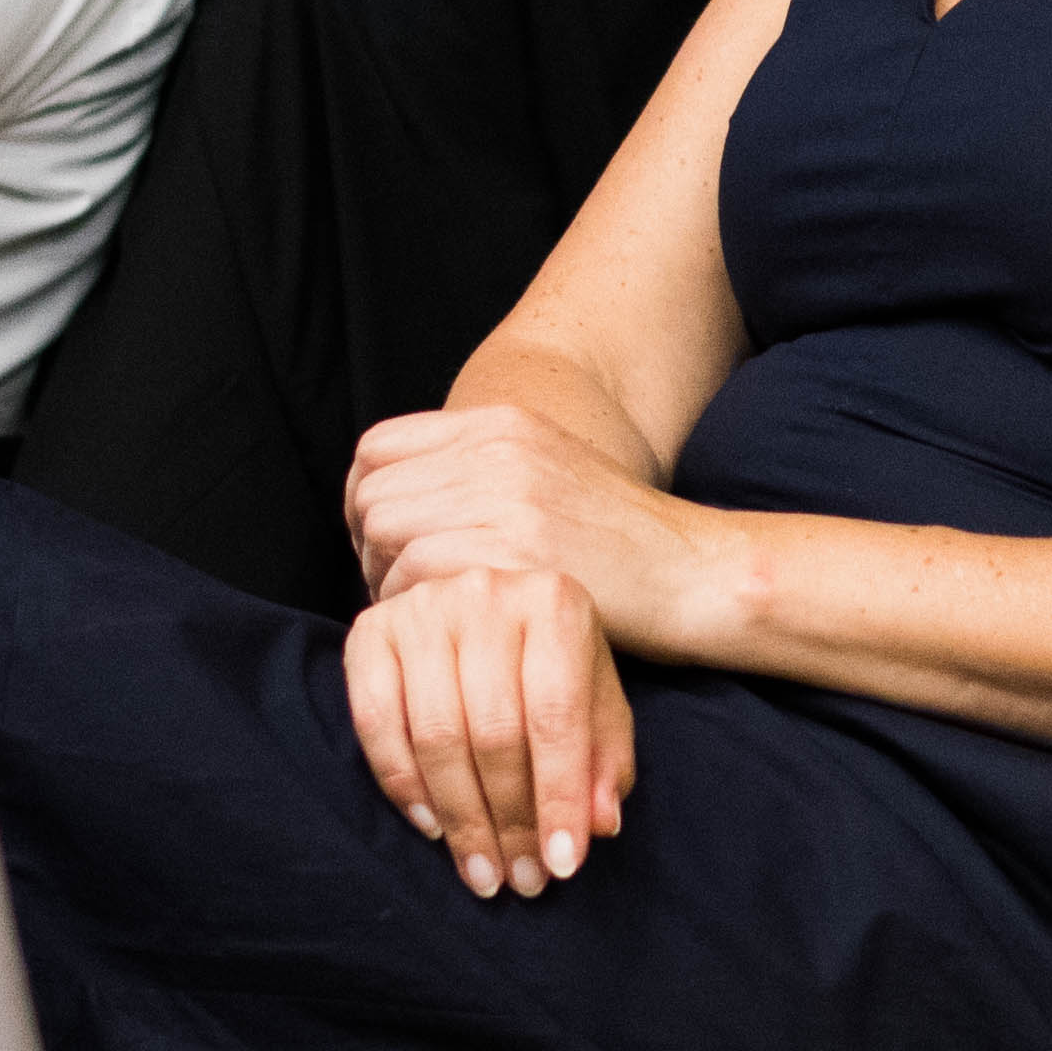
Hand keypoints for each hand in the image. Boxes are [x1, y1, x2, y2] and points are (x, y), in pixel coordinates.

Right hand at [345, 564, 636, 895]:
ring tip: (481, 871)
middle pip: (493, 732)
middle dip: (509, 821)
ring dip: (459, 819)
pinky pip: (377, 724)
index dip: (559, 797)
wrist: (483, 603)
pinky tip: (432, 826)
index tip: (562, 866)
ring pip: (436, 736)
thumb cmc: (548, 661)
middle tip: (520, 880)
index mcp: (553, 602)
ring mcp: (421, 609)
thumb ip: (605, 757)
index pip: (557, 716)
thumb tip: (600, 824)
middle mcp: (485, 594)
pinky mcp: (370, 630)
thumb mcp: (594, 697)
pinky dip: (402, 785)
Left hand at [348, 402, 719, 645]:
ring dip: (389, 583)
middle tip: (399, 591)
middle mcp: (496, 449)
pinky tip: (447, 626)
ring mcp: (506, 497)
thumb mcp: (545, 475)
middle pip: (373, 494)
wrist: (689, 574)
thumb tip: (387, 506)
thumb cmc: (616, 546)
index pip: (376, 448)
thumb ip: (475, 475)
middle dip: (369, 550)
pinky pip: (416, 574)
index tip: (381, 546)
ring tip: (424, 613)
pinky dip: (415, 608)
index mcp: (499, 423)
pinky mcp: (514, 551)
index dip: (362, 501)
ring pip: (387, 533)